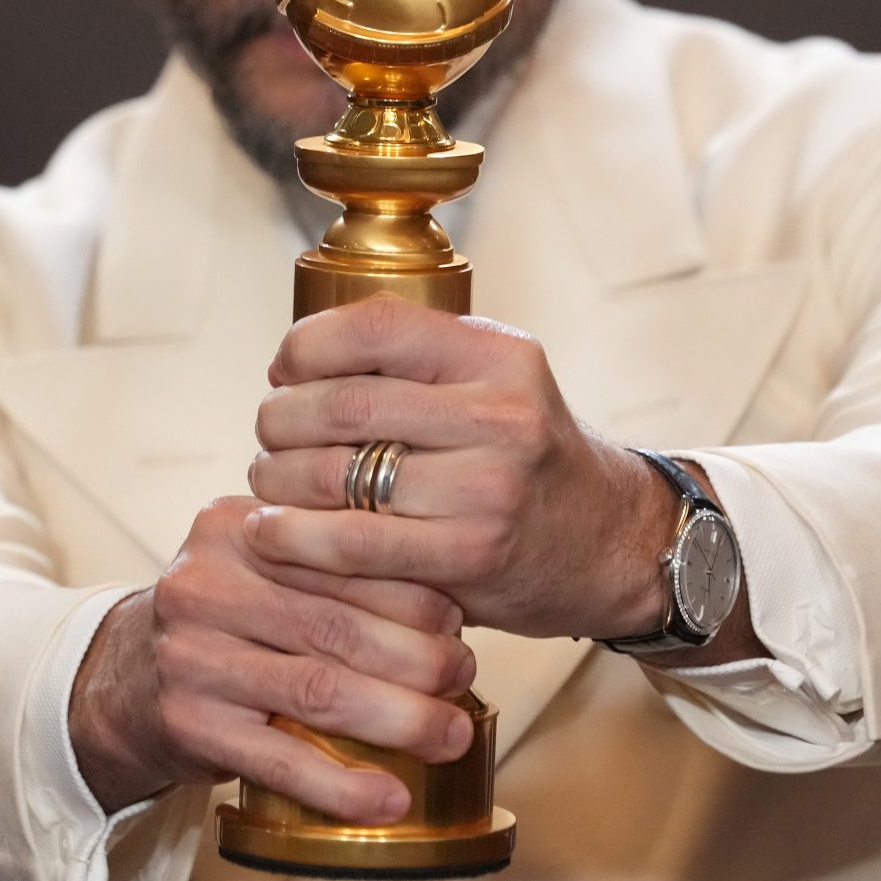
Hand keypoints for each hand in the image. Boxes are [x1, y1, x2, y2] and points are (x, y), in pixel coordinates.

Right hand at [68, 496, 478, 823]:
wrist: (123, 681)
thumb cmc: (225, 622)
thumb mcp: (260, 567)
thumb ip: (330, 565)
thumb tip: (453, 603)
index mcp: (236, 527)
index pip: (340, 554)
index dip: (413, 591)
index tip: (460, 620)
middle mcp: (206, 584)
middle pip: (337, 623)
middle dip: (419, 658)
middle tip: (466, 679)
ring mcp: (191, 656)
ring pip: (317, 690)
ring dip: (398, 720)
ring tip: (451, 736)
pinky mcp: (187, 725)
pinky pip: (278, 761)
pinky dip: (341, 786)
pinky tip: (387, 800)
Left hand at [243, 293, 670, 640]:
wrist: (612, 542)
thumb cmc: (527, 460)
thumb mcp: (495, 384)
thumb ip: (417, 363)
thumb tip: (293, 359)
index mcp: (499, 355)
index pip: (376, 325)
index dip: (306, 344)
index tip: (284, 369)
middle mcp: (500, 413)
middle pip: (343, 402)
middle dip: (279, 419)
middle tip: (267, 434)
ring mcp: (488, 487)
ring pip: (336, 474)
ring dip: (277, 480)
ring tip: (270, 484)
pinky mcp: (471, 555)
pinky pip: (353, 543)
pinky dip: (295, 539)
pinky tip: (274, 533)